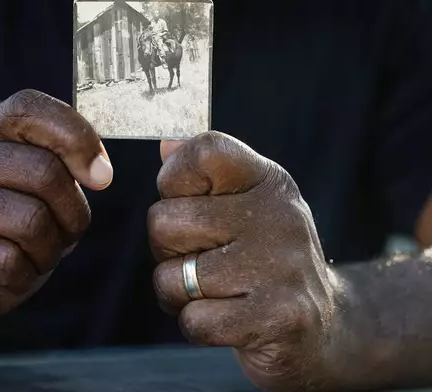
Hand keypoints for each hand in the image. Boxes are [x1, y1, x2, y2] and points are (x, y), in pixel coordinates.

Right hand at [0, 90, 112, 358]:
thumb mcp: (23, 201)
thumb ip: (52, 177)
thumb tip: (98, 170)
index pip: (28, 108)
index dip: (76, 136)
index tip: (101, 176)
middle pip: (43, 170)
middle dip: (72, 214)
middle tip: (62, 238)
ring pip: (30, 220)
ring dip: (47, 252)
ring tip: (27, 260)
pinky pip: (7, 261)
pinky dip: (21, 278)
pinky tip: (1, 281)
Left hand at [149, 132, 337, 390]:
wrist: (324, 325)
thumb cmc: (263, 259)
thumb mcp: (244, 205)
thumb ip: (203, 173)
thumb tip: (167, 142)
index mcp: (267, 181)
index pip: (204, 151)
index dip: (174, 180)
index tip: (190, 204)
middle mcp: (278, 216)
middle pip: (164, 221)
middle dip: (167, 251)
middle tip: (202, 260)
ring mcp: (281, 266)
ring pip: (172, 278)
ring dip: (180, 294)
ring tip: (216, 292)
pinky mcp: (278, 316)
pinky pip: (194, 320)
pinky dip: (198, 326)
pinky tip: (228, 319)